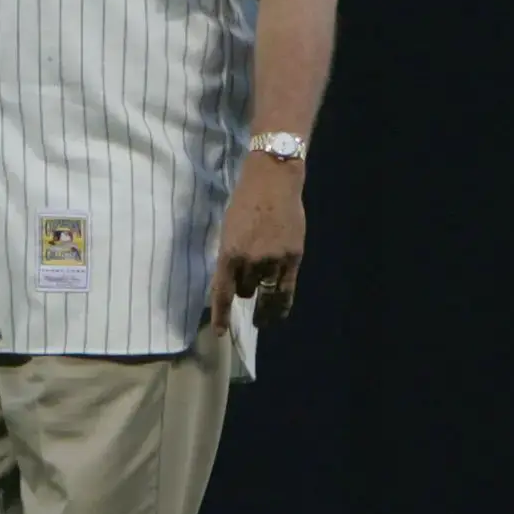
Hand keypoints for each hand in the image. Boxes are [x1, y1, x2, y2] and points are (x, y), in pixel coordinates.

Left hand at [207, 156, 306, 334]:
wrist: (274, 181)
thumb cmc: (245, 202)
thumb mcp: (228, 230)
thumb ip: (229, 257)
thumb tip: (230, 283)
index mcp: (228, 253)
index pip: (223, 293)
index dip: (221, 315)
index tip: (220, 332)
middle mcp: (250, 261)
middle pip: (246, 291)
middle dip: (246, 287)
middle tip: (249, 276)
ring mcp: (274, 260)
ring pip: (265, 291)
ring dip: (263, 292)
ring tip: (264, 293)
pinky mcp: (293, 257)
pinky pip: (286, 291)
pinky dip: (281, 305)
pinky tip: (278, 315)